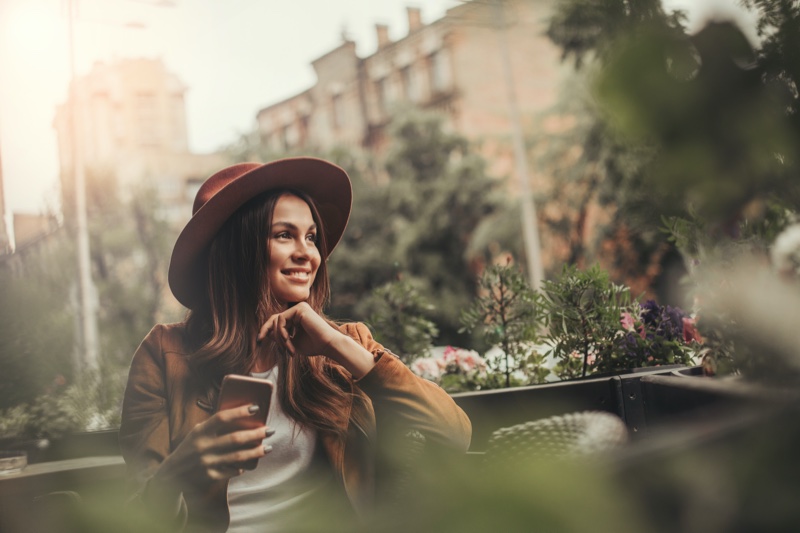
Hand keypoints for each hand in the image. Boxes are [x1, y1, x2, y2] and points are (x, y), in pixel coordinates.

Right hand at [153, 404, 272, 489]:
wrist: (171, 475)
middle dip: (256, 434)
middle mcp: (203, 447)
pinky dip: (242, 466)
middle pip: (235, 438)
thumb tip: (242, 415)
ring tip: (269, 447)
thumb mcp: (197, 434)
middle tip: (270, 429)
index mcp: (199, 432)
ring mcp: (207, 463)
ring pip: (238, 456)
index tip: (256, 407)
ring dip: (257, 451)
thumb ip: (214, 426)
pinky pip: (232, 470)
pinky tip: (250, 463)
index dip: (239, 411)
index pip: (222, 417)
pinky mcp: (210, 476)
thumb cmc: (190, 448)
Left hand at [257, 303, 375, 377]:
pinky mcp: (299, 308)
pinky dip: (282, 333)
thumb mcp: (292, 342)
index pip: (277, 321)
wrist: (328, 345)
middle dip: (268, 332)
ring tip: (289, 349)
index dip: (266, 330)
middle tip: (265, 343)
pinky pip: (281, 319)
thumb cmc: (313, 345)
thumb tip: (267, 333)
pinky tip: (289, 341)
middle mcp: (298, 310)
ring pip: (277, 321)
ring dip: (280, 338)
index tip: (259, 340)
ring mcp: (299, 307)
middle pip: (274, 318)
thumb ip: (280, 337)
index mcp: (297, 316)